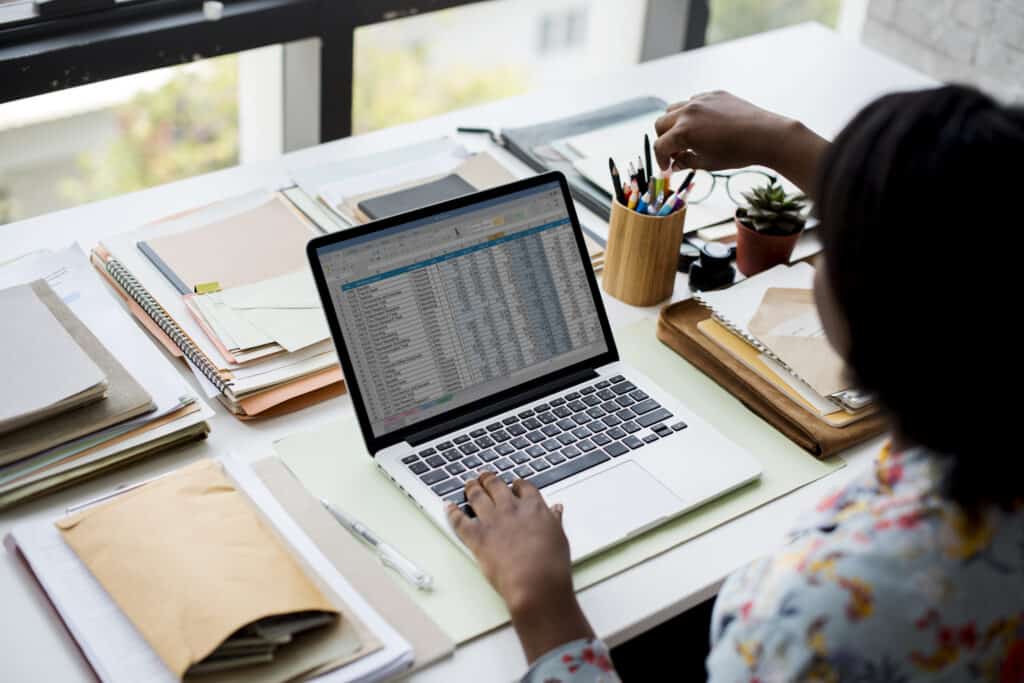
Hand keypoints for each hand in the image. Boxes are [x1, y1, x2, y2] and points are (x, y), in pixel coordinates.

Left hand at [447, 473, 594, 662]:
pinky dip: (452, 511)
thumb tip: (556, 509)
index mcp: (534, 507)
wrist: (535, 584)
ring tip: (469, 484)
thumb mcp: (559, 537)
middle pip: (496, 485)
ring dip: (471, 488)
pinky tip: (449, 506)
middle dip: (489, 479)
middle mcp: (511, 509)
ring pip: (477, 496)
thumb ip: (554, 520)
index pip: (523, 487)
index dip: (517, 484)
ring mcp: (492, 521)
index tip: (514, 484)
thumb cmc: (551, 566)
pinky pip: (459, 519)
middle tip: (485, 477)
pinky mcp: (477, 537)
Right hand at [654, 90, 789, 171]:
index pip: (660, 146)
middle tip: (676, 152)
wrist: (766, 135)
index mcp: (684, 132)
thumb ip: (686, 162)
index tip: (667, 167)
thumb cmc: (737, 153)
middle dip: (664, 139)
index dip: (661, 160)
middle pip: (661, 123)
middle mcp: (688, 112)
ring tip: (689, 136)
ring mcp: (701, 100)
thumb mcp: (707, 163)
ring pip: (674, 108)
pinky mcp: (715, 94)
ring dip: (675, 123)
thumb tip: (675, 164)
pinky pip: (695, 101)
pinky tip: (706, 125)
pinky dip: (693, 113)